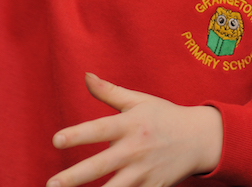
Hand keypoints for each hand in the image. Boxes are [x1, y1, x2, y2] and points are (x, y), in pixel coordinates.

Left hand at [47, 73, 222, 186]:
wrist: (200, 139)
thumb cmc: (163, 116)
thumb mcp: (139, 100)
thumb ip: (109, 91)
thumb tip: (86, 75)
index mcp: (130, 125)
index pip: (99, 129)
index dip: (77, 135)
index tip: (56, 140)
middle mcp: (135, 149)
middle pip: (101, 165)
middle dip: (74, 177)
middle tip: (51, 185)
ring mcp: (145, 172)